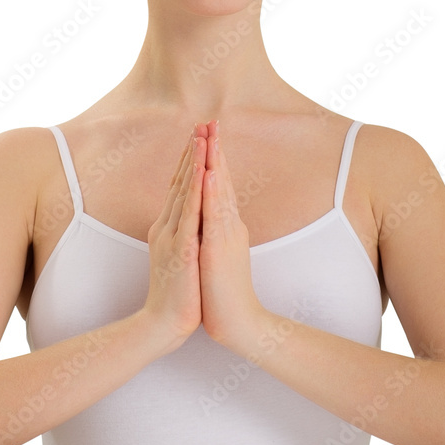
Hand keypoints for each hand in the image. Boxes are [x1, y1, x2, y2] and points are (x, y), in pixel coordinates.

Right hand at [142, 126, 204, 349]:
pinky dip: (195, 189)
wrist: (166, 324)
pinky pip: (190, 212)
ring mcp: (172, 236)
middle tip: (203, 123)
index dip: (191, 160)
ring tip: (203, 136)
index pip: (182, 186)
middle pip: (182, 180)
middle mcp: (168, 226)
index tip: (201, 136)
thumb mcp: (182, 257)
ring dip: (194, 161)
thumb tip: (190, 221)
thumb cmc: (180, 295)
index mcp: (171, 228)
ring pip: (185, 190)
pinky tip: (201, 170)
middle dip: (193, 151)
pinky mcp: (181, 248)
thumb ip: (183, 235)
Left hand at [199, 120, 264, 350]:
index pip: (218, 185)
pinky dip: (213, 192)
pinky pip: (215, 216)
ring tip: (210, 137)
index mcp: (225, 225)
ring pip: (220, 192)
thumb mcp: (215, 252)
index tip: (208, 133)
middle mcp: (229, 225)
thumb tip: (208, 215)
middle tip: (211, 121)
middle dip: (215, 150)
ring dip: (215, 163)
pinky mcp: (219, 249)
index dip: (214, 158)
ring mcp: (225, 236)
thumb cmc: (223, 292)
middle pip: (222, 181)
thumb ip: (214, 231)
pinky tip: (210, 174)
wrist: (237, 323)